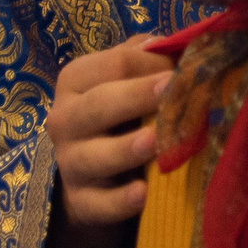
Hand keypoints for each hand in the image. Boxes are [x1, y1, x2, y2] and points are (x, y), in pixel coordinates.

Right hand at [47, 36, 170, 226]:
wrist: (93, 171)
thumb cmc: (119, 112)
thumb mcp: (125, 79)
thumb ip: (145, 58)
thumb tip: (174, 43)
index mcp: (76, 80)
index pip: (113, 64)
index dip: (151, 63)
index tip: (182, 69)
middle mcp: (65, 119)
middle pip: (100, 104)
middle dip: (136, 96)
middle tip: (170, 88)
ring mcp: (70, 162)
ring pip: (95, 156)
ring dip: (125, 149)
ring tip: (154, 142)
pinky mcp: (81, 201)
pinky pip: (97, 204)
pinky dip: (119, 202)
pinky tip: (142, 194)